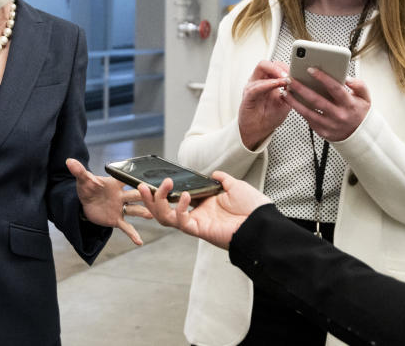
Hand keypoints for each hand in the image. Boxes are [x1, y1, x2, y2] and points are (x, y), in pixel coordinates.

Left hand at [66, 158, 149, 245]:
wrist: (85, 204)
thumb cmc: (87, 189)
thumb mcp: (82, 180)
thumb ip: (79, 171)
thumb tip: (69, 161)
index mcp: (114, 184)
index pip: (124, 179)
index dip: (130, 178)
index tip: (141, 176)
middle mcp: (120, 196)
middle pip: (134, 194)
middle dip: (144, 194)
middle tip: (156, 193)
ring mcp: (120, 208)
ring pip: (134, 210)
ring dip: (142, 212)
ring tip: (151, 215)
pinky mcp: (116, 220)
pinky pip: (126, 227)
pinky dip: (133, 234)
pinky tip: (139, 242)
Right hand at [137, 172, 271, 249]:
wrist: (263, 223)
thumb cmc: (252, 207)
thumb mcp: (234, 186)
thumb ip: (221, 179)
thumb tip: (213, 174)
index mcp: (201, 204)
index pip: (175, 197)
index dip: (162, 190)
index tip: (153, 179)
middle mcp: (195, 214)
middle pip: (162, 209)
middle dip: (149, 198)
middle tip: (141, 185)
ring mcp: (195, 223)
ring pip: (164, 218)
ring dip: (155, 203)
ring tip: (152, 189)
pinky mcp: (199, 230)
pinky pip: (181, 222)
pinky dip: (179, 209)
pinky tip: (185, 196)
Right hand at [238, 60, 291, 149]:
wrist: (259, 131)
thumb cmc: (270, 116)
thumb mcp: (287, 102)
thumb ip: (292, 92)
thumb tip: (303, 82)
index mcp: (267, 81)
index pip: (275, 66)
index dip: (287, 66)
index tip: (298, 71)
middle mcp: (259, 81)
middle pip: (267, 63)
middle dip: (280, 66)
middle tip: (291, 73)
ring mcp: (252, 87)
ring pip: (261, 69)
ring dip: (276, 72)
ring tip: (287, 79)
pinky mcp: (248, 96)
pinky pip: (256, 86)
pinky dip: (268, 84)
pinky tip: (277, 84)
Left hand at [281, 70, 370, 141]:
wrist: (359, 135)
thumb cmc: (359, 113)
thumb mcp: (365, 98)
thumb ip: (359, 85)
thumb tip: (347, 78)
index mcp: (349, 104)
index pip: (335, 88)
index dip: (322, 78)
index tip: (310, 69)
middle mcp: (339, 115)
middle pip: (316, 100)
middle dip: (301, 88)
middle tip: (290, 79)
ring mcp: (329, 124)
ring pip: (307, 111)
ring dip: (294, 100)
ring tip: (286, 90)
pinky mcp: (322, 131)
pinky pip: (307, 119)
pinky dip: (298, 109)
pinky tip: (291, 101)